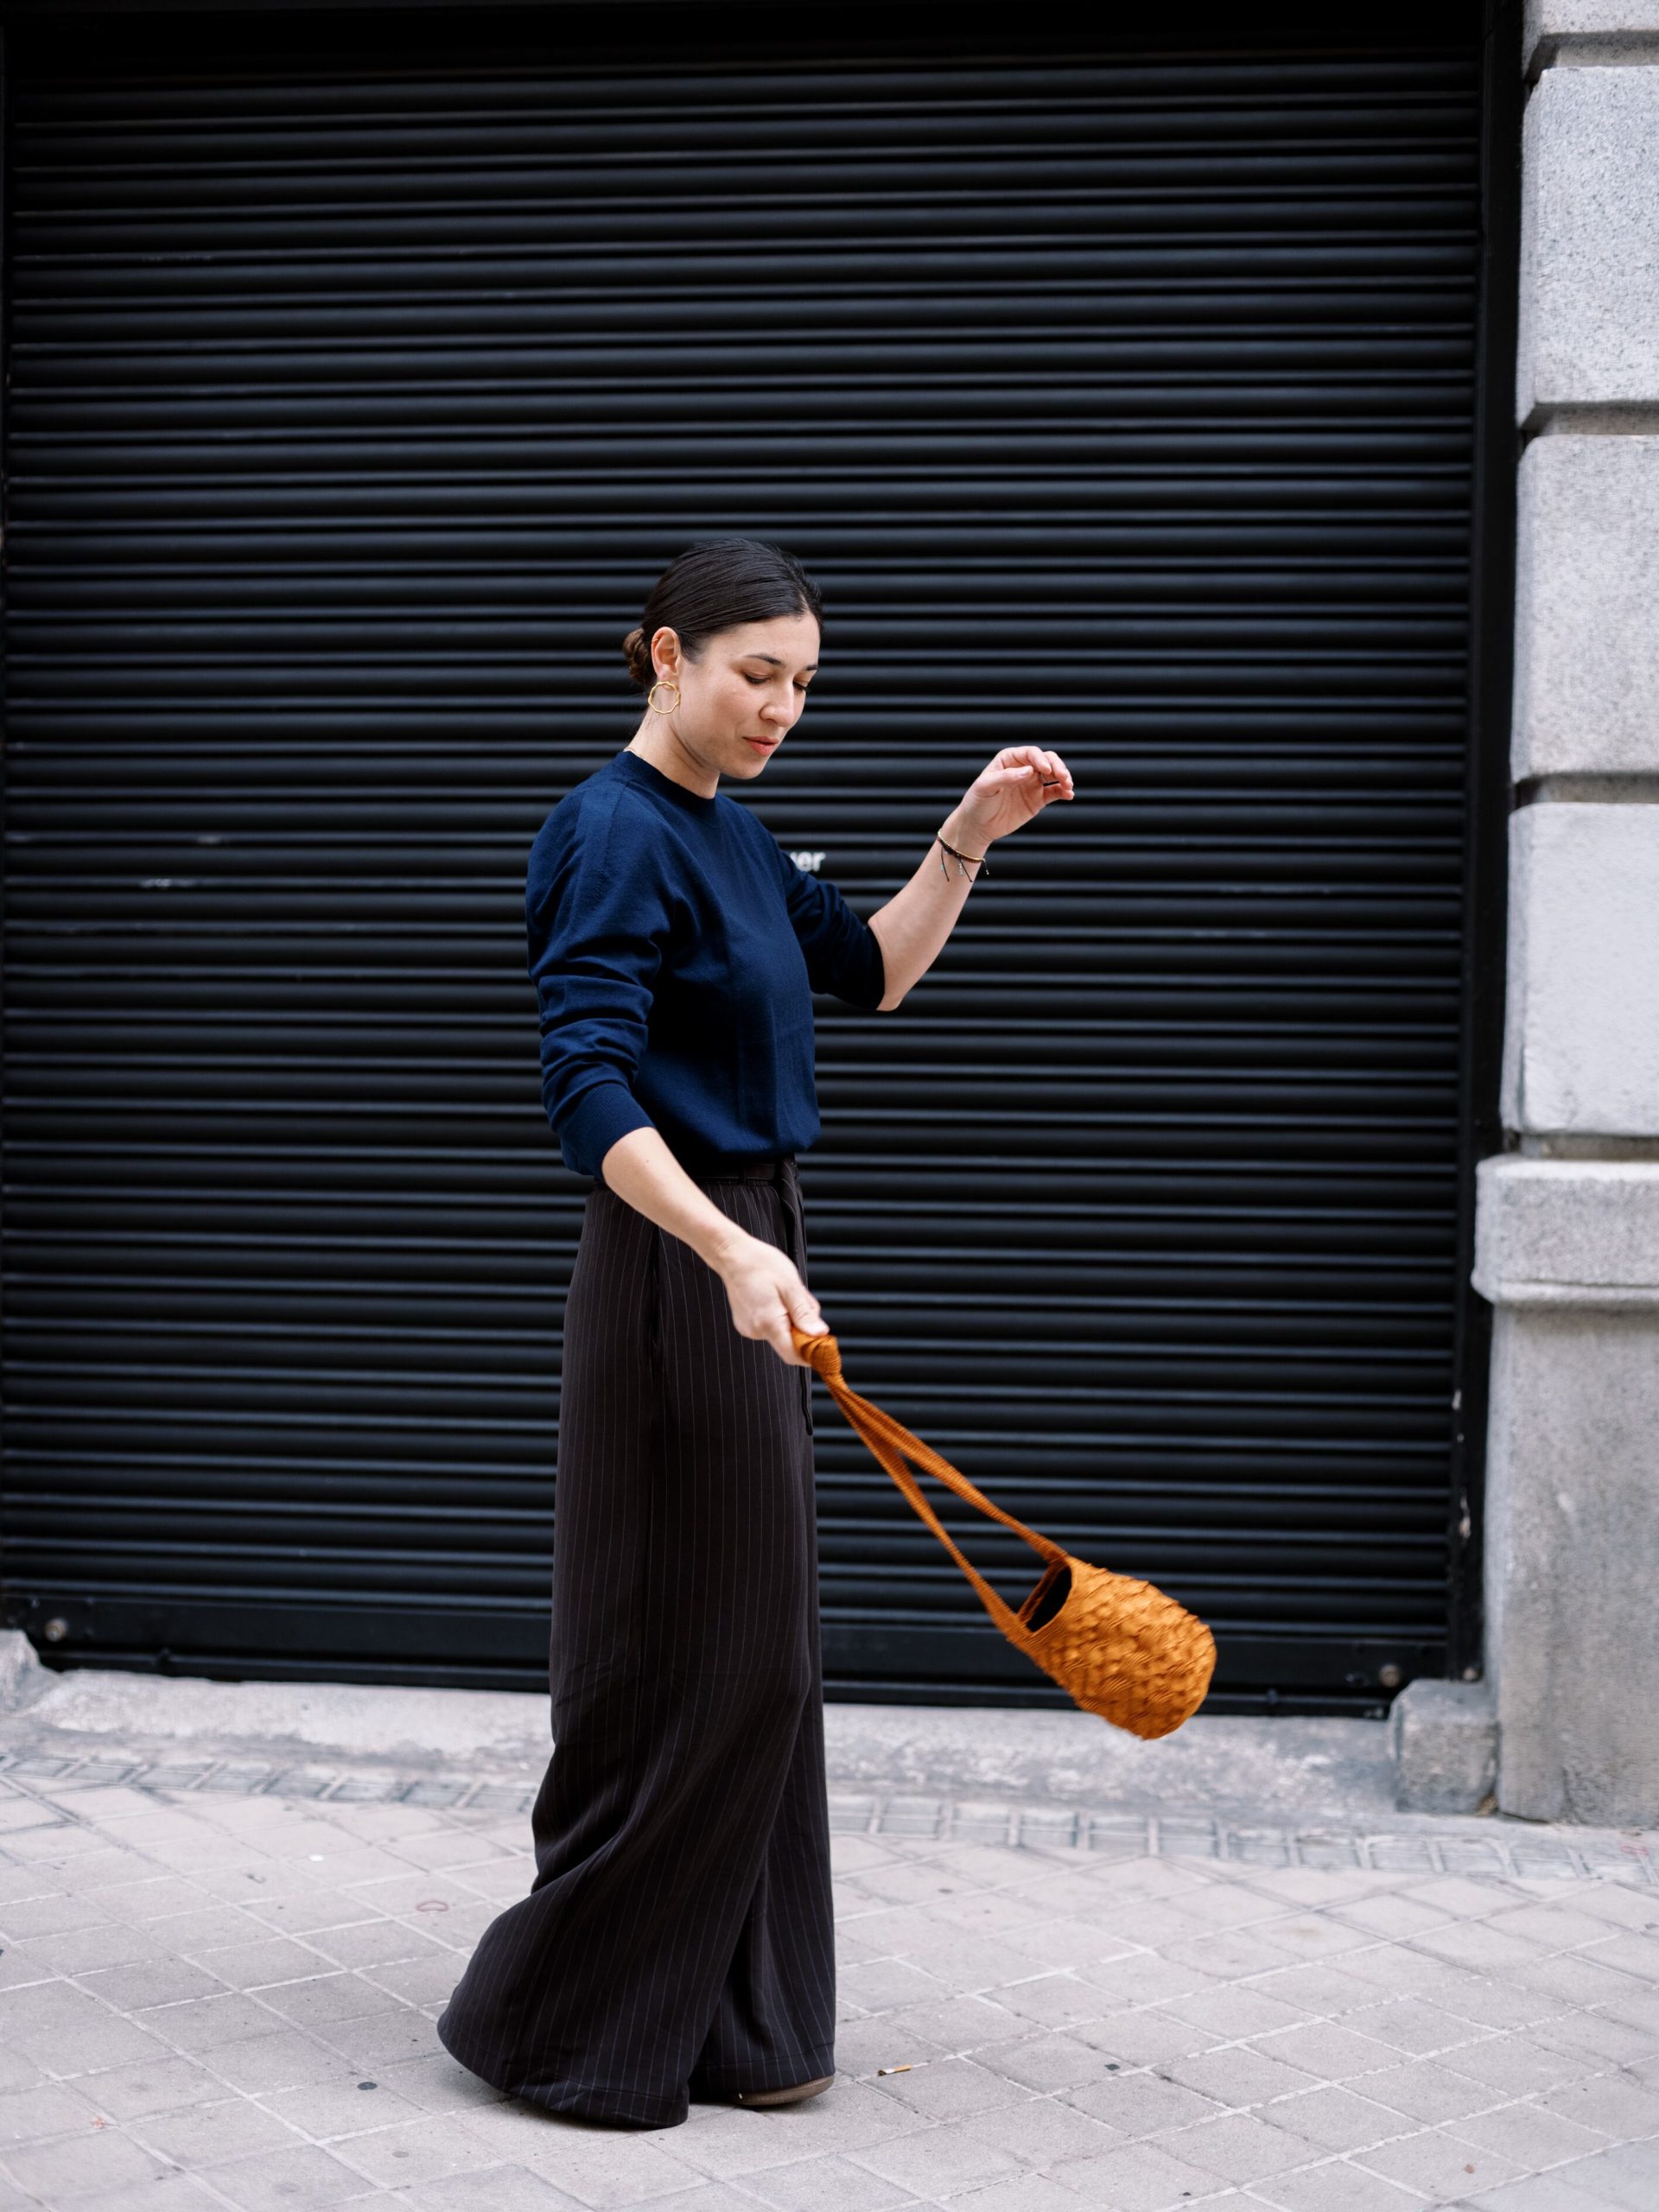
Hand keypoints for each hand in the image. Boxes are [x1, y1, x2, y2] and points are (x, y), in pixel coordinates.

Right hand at [716, 1230, 826, 1365]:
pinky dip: (779, 1315)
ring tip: (784, 1293)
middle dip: (803, 1326)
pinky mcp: (746, 1324)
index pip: (793, 1355)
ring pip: (782, 1333)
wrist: (733, 1254)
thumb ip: (805, 1314)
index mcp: (768, 1323)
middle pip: (790, 1342)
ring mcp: (749, 1328)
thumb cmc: (761, 1264)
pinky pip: (771, 1326)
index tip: (823, 1341)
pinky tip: (774, 1297)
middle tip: (801, 1299)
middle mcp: (756, 1331)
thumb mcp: (791, 1286)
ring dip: (791, 1318)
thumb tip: (820, 1334)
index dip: (811, 1353)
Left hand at [950, 745, 1074, 850]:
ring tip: (1068, 786)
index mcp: (1009, 759)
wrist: (978, 826)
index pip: (1030, 753)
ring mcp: (1032, 783)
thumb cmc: (977, 802)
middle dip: (1057, 766)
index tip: (1045, 770)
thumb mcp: (986, 787)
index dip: (1040, 759)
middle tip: (1063, 777)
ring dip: (1064, 777)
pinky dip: (1064, 792)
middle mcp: (1023, 768)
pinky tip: (1069, 795)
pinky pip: (1055, 792)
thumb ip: (1006, 777)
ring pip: (1054, 775)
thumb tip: (1029, 771)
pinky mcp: (1038, 799)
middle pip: (1047, 760)